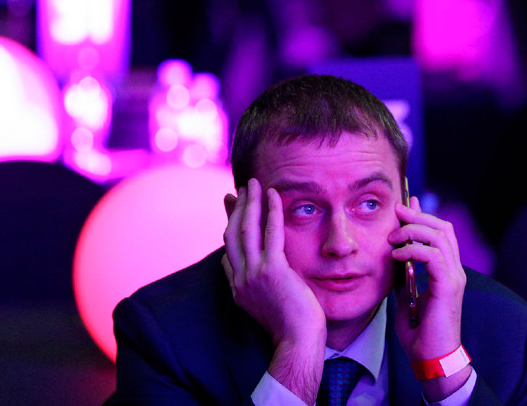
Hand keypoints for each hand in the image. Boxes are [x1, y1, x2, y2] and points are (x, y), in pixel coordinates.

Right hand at [222, 178, 325, 403]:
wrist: (297, 342)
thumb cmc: (291, 325)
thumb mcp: (270, 302)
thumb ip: (264, 282)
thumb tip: (267, 267)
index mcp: (238, 287)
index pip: (229, 249)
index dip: (230, 225)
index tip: (232, 207)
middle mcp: (240, 279)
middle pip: (232, 234)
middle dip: (236, 208)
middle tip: (241, 188)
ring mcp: (253, 274)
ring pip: (246, 229)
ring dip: (250, 203)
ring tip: (253, 184)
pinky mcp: (272, 271)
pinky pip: (270, 234)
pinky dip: (271, 211)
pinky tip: (273, 196)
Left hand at [389, 196, 470, 399]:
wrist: (431, 358)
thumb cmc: (419, 331)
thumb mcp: (405, 294)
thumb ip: (403, 273)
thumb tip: (394, 253)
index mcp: (446, 270)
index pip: (440, 232)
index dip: (423, 216)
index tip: (403, 206)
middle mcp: (454, 270)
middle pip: (442, 228)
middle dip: (418, 216)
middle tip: (397, 211)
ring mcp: (454, 277)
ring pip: (439, 237)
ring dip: (413, 231)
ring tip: (393, 237)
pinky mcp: (448, 287)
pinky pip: (433, 257)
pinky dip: (413, 250)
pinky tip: (396, 255)